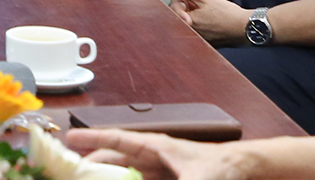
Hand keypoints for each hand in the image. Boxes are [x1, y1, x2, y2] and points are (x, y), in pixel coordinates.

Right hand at [65, 129, 246, 179]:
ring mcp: (159, 173)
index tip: (70, 138)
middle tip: (74, 171)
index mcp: (155, 146)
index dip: (92, 138)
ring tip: (91, 179)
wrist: (245, 172)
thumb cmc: (222, 166)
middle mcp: (153, 158)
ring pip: (126, 175)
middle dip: (94, 165)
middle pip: (115, 160)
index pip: (117, 139)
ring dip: (111, 177)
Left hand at [169, 0, 250, 43]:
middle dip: (185, 10)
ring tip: (205, 12)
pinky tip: (209, 21)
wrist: (246, 27)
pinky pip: (201, 33)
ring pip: (191, 27)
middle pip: (181, 20)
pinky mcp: (210, 42)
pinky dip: (202, 26)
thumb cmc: (227, 13)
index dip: (179, 3)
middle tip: (197, 5)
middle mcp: (194, 34)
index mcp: (189, 24)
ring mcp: (202, 39)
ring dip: (193, 18)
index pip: (175, 12)